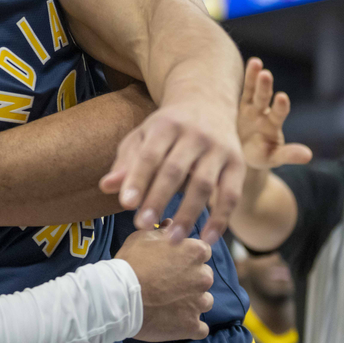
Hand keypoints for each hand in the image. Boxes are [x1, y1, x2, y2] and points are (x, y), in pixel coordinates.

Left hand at [99, 96, 243, 244]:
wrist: (208, 102)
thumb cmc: (168, 128)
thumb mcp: (143, 136)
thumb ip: (126, 162)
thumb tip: (106, 187)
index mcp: (166, 125)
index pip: (150, 154)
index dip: (138, 179)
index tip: (126, 205)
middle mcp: (195, 134)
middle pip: (175, 169)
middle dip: (158, 198)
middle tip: (143, 225)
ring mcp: (219, 148)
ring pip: (204, 184)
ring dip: (188, 214)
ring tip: (172, 239)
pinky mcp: (238, 163)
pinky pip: (231, 195)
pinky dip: (220, 218)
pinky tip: (207, 238)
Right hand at [116, 220, 214, 341]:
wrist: (119, 296)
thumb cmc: (131, 263)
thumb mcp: (143, 237)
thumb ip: (163, 231)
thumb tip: (171, 224)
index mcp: (196, 251)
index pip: (202, 252)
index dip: (187, 257)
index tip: (174, 263)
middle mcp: (204, 276)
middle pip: (204, 277)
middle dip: (190, 280)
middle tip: (168, 283)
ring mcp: (199, 303)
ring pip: (203, 302)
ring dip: (191, 302)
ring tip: (169, 303)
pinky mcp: (193, 326)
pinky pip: (200, 328)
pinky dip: (189, 325)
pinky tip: (174, 320)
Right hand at [238, 58, 311, 170]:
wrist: (240, 152)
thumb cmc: (259, 155)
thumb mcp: (273, 157)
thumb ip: (289, 154)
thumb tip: (308, 155)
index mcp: (272, 126)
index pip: (278, 114)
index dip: (280, 107)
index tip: (282, 97)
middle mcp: (261, 113)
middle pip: (263, 98)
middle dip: (264, 87)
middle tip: (266, 74)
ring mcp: (248, 107)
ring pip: (251, 90)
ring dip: (252, 76)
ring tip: (256, 62)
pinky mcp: (234, 105)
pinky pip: (236, 91)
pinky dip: (238, 80)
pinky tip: (237, 64)